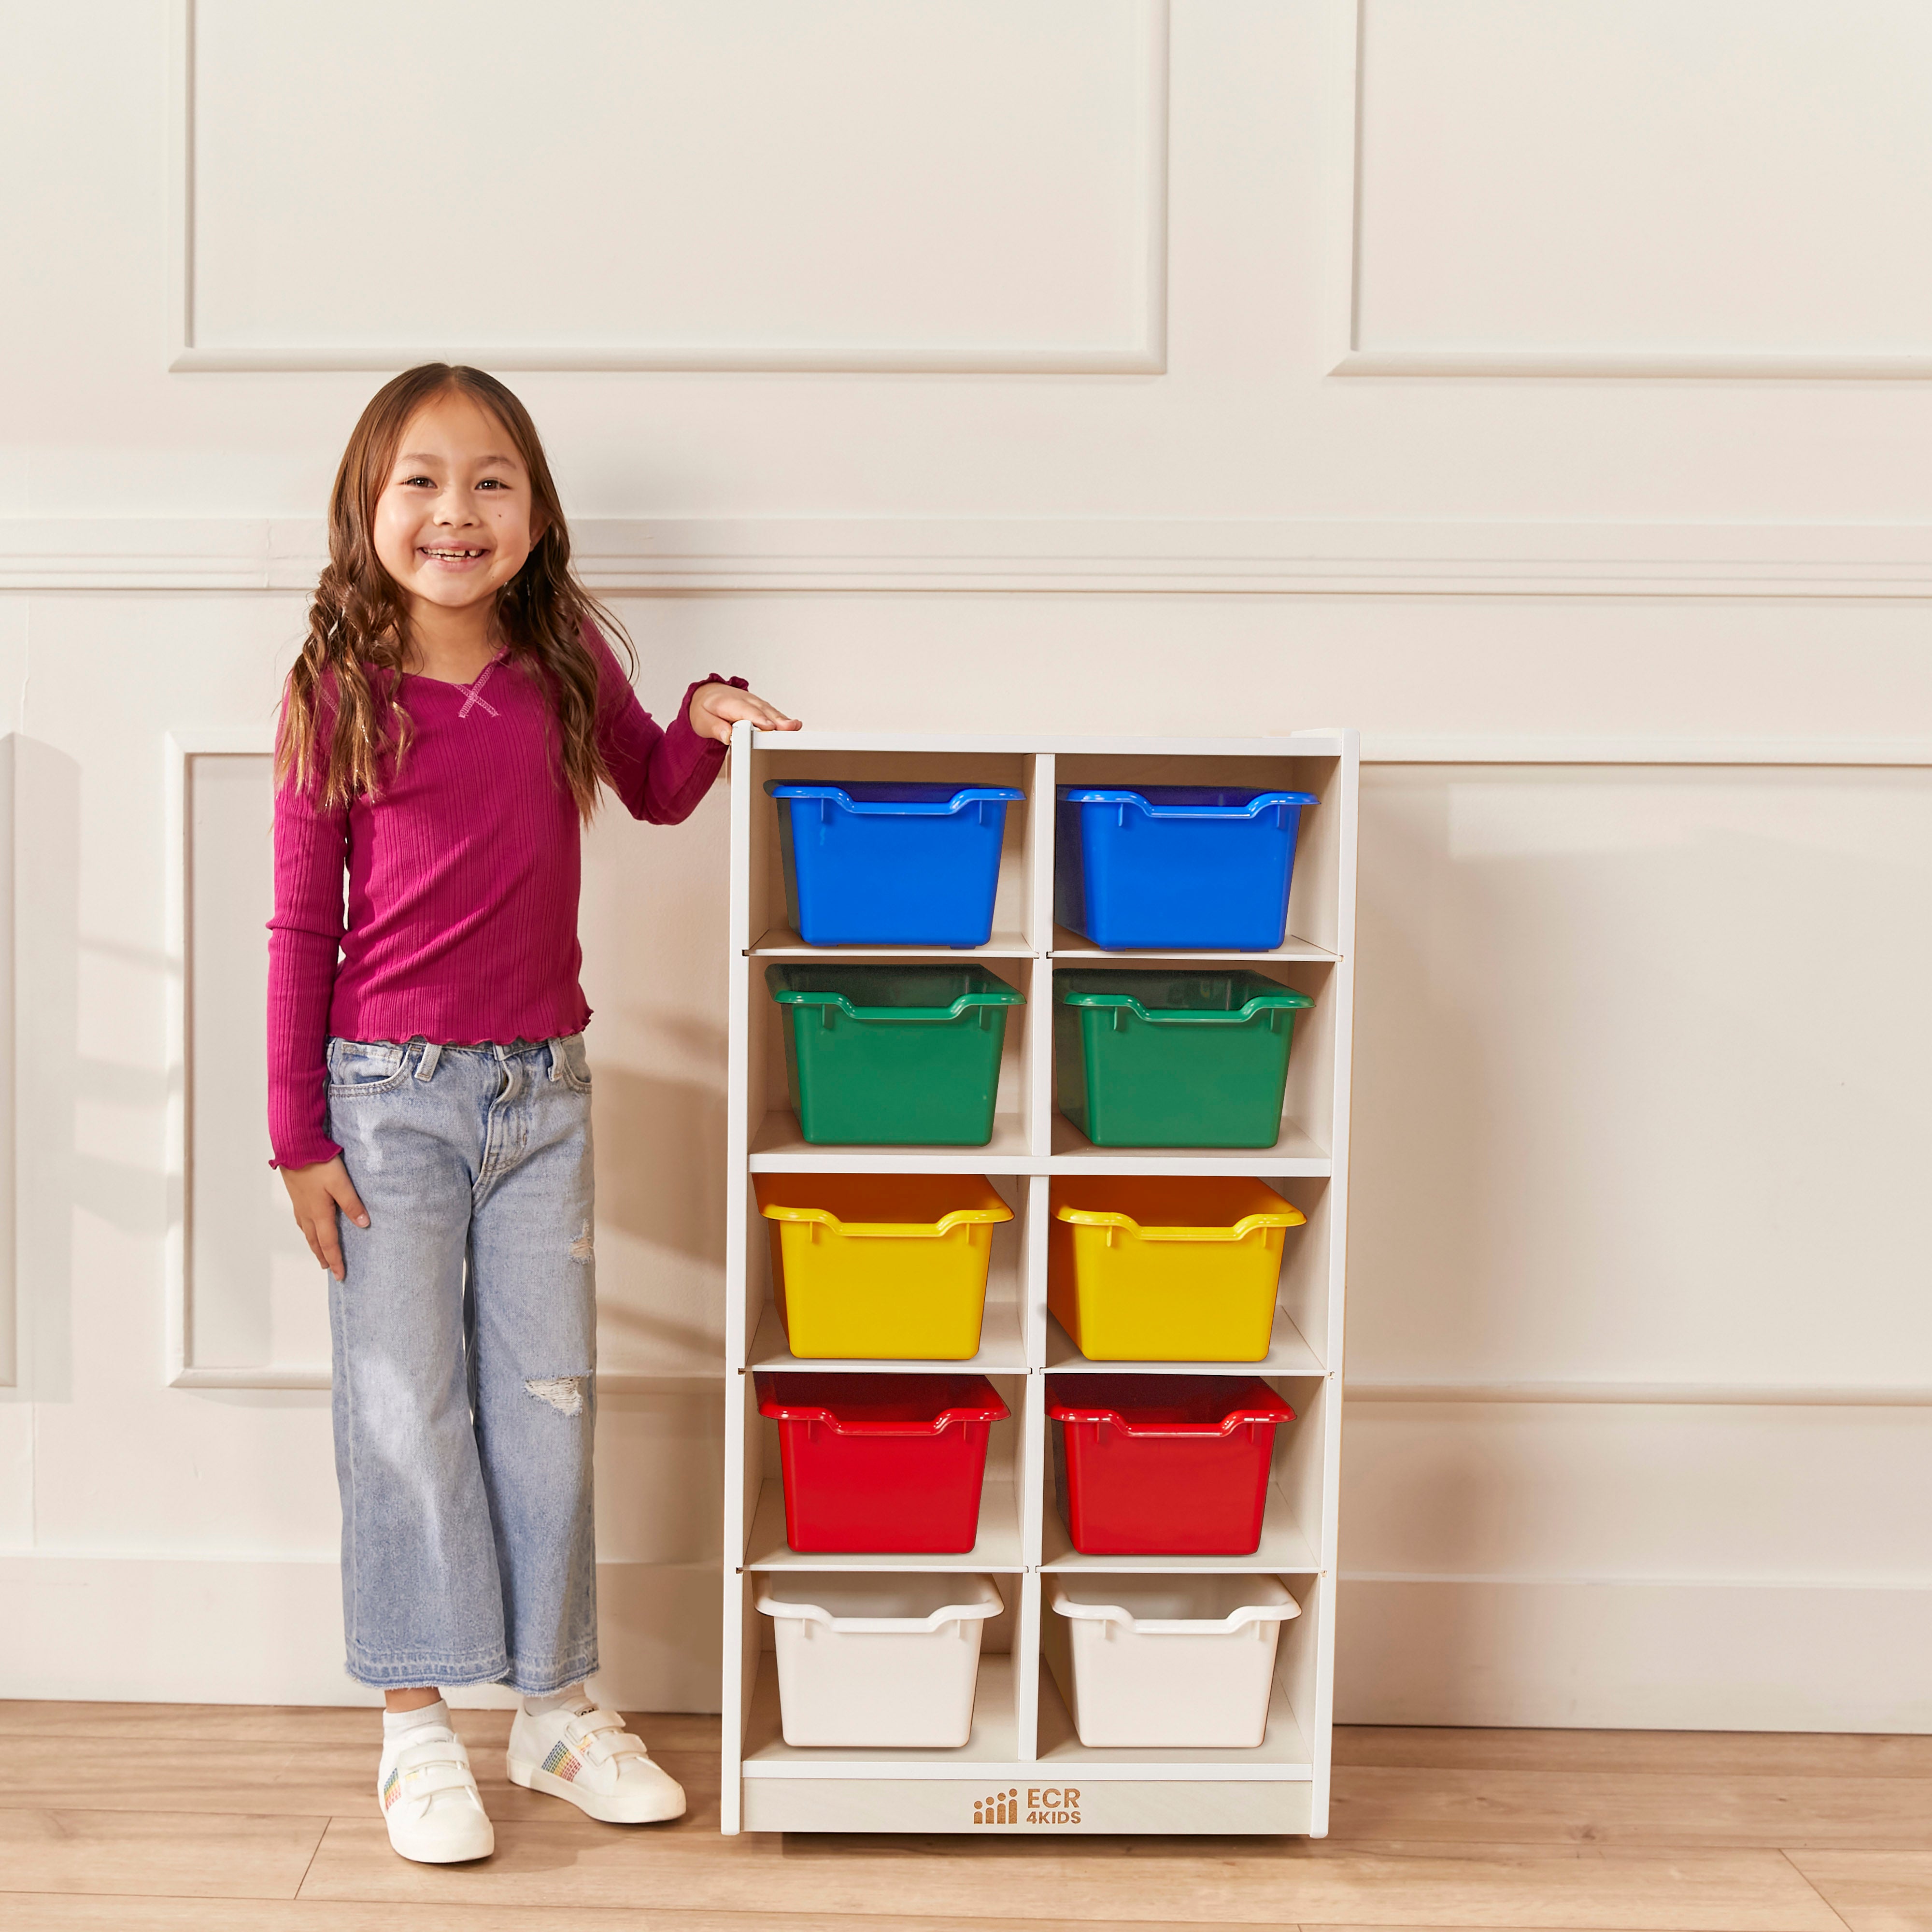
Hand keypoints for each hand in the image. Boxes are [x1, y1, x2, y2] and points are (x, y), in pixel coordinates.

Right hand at [281, 1156, 368, 1281]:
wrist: (294, 1147)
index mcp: (319, 1213)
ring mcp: (299, 1204)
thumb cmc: (318, 1163)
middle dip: (323, 1257)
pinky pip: (302, 1220)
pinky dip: (307, 1230)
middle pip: (315, 1241)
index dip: (335, 1260)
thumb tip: (364, 1224)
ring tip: (319, 1253)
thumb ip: (352, 1203)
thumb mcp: (340, 1183)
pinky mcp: (296, 1195)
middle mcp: (307, 1212)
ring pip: (307, 1231)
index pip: (328, 1243)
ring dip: (314, 1245)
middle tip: (328, 1269)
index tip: (339, 1275)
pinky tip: (309, 1226)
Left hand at [689, 682, 800, 743]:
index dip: (758, 719)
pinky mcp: (759, 708)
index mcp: (728, 702)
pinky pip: (771, 713)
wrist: (706, 696)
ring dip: (782, 719)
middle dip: (776, 720)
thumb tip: (727, 735)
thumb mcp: (701, 720)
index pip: (745, 710)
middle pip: (762, 711)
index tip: (768, 727)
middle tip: (790, 727)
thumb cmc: (705, 709)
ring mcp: (754, 703)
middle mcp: (744, 700)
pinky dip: (782, 720)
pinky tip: (792, 726)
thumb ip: (714, 728)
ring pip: (769, 711)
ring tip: (795, 727)